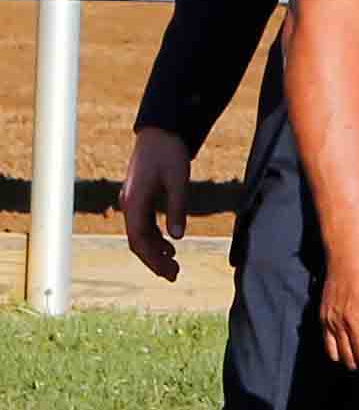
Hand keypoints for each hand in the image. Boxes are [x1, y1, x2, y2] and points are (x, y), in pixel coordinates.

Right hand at [121, 127, 192, 280]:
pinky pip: (143, 226)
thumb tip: (177, 238)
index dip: (151, 258)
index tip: (168, 272)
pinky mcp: (139, 199)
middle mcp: (129, 204)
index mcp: (135, 200)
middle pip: (137, 241)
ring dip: (155, 251)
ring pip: (140, 235)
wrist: (160, 133)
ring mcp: (132, 202)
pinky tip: (169, 248)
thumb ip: (177, 207)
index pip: (138, 238)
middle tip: (174, 276)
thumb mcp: (179, 179)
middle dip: (154, 260)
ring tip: (174, 266)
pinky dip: (155, 239)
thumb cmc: (169, 153)